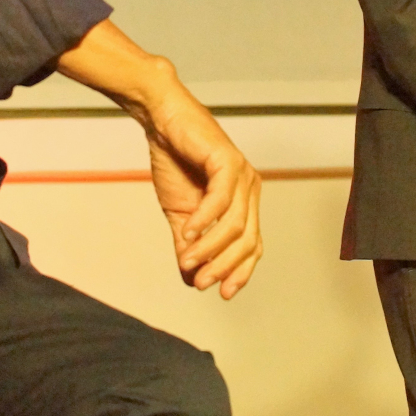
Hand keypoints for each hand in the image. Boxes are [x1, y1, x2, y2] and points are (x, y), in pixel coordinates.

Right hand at [143, 87, 264, 299]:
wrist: (162, 122)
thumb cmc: (175, 161)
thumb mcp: (180, 212)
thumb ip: (186, 244)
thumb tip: (189, 277)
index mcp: (243, 202)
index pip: (252, 246)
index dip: (239, 272)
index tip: (222, 293)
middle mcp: (250, 189)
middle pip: (247, 241)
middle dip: (223, 266)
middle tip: (199, 281)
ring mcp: (242, 174)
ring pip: (234, 225)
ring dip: (209, 248)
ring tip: (187, 260)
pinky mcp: (228, 161)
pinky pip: (220, 200)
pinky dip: (203, 220)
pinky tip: (186, 232)